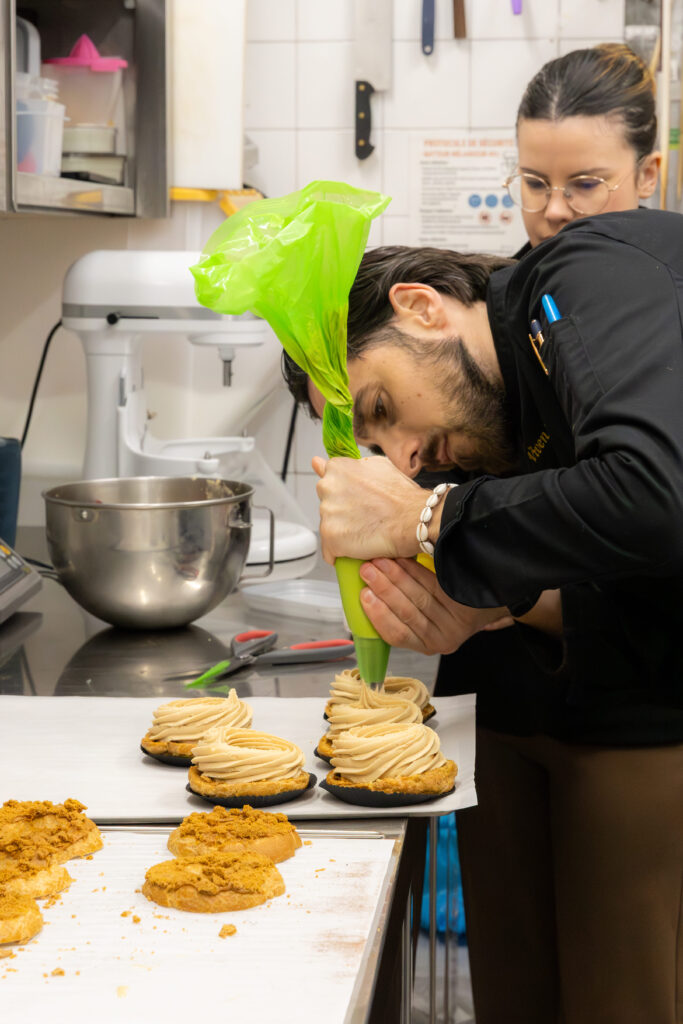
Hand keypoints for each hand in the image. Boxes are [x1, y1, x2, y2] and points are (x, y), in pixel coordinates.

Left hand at [312, 455, 434, 563]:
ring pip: (329, 527)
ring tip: (367, 531)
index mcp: (337, 468)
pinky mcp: (330, 536)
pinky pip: (330, 551)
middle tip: (366, 517)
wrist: (413, 519)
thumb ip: (348, 465)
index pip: (329, 482)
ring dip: (344, 532)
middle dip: (342, 513)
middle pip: (327, 505)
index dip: (346, 494)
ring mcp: (327, 513)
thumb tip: (317, 462)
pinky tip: (359, 548)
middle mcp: (327, 487)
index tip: (357, 501)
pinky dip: (342, 553)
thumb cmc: (402, 495)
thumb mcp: (378, 466)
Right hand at [357, 556, 509, 655]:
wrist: (484, 601)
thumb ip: (399, 615)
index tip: (364, 595)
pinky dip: (414, 571)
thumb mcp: (423, 621)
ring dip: (395, 577)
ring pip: (419, 597)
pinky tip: (401, 559)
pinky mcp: (463, 603)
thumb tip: (367, 594)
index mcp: (426, 646)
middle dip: (383, 589)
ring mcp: (454, 622)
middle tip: (366, 571)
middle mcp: (441, 638)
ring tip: (379, 562)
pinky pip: (433, 585)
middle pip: (407, 613)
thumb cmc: (445, 611)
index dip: (379, 616)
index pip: (397, 635)